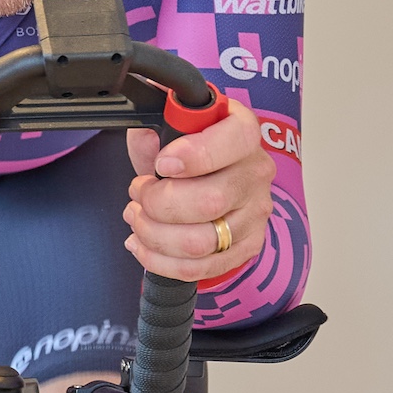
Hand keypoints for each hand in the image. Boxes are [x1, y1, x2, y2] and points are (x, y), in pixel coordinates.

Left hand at [122, 106, 276, 282]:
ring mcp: (256, 213)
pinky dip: (160, 260)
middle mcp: (256, 172)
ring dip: (153, 234)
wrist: (204, 173)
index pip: (234, 141)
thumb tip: (148, 138)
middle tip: (138, 194)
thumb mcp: (164, 125)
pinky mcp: (247, 245)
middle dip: (157, 203)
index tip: (162, 164)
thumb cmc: (182, 147)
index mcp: (243, 131)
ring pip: (200, 242)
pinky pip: (201, 267)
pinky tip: (142, 243)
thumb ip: (155, 128)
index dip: (194, 155)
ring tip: (136, 217)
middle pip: (209, 202)